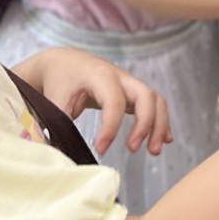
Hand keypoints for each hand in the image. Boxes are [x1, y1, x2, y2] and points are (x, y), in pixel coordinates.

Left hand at [12, 47, 171, 156]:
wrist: (64, 63)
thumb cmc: (59, 81)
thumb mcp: (55, 101)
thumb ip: (60, 126)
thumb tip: (61, 156)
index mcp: (100, 76)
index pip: (115, 101)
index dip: (111, 128)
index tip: (100, 150)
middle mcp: (121, 77)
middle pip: (147, 95)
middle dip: (146, 124)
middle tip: (133, 149)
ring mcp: (129, 84)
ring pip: (155, 100)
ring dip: (158, 125)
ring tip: (154, 150)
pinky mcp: (132, 92)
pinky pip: (154, 104)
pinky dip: (160, 121)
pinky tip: (163, 140)